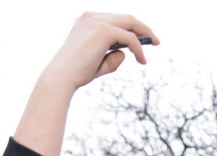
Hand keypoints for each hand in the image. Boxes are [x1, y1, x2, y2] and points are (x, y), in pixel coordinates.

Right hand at [14, 13, 158, 155]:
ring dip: (144, 34)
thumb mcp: (97, 63)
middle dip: (142, 27)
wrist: (61, 77)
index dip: (131, 26)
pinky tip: (142, 60)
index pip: (115, 19)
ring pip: (130, 23)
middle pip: (126, 17)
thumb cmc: (76, 73)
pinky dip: (138, 48)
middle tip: (155, 40)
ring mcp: (97, 22)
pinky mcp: (103, 31)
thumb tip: (125, 53)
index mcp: (87, 20)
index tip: (143, 36)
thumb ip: (111, 57)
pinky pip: (129, 37)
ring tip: (154, 44)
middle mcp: (91, 17)